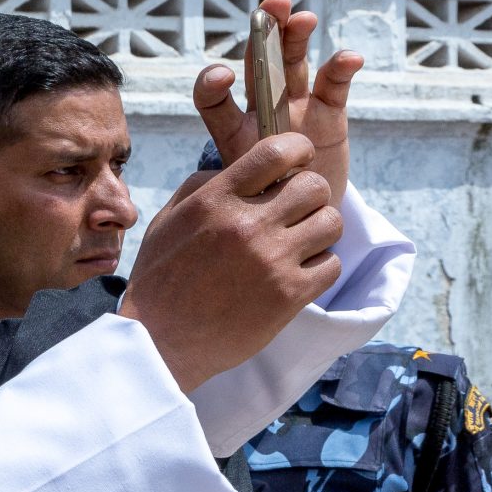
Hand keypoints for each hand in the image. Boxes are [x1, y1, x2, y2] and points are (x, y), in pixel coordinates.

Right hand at [120, 134, 341, 391]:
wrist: (160, 341)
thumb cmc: (160, 279)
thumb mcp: (167, 220)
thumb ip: (203, 186)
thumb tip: (241, 169)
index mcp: (215, 199)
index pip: (278, 149)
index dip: (297, 150)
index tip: (296, 162)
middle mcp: (246, 224)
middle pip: (315, 186)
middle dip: (310, 196)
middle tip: (295, 212)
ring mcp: (271, 260)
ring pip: (331, 223)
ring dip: (318, 231)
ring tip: (298, 245)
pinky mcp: (289, 295)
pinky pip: (331, 265)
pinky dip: (319, 268)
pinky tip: (296, 274)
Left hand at [193, 0, 360, 202]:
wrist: (305, 219)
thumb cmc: (267, 210)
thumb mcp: (244, 202)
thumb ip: (238, 191)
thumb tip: (225, 196)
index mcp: (231, 132)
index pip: (213, 101)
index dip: (212, 85)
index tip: (221, 77)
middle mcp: (262, 111)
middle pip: (259, 66)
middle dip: (264, 33)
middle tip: (270, 7)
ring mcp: (296, 107)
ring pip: (294, 65)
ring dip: (296, 38)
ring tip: (302, 19)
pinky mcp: (329, 112)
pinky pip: (334, 85)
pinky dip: (341, 68)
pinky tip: (349, 58)